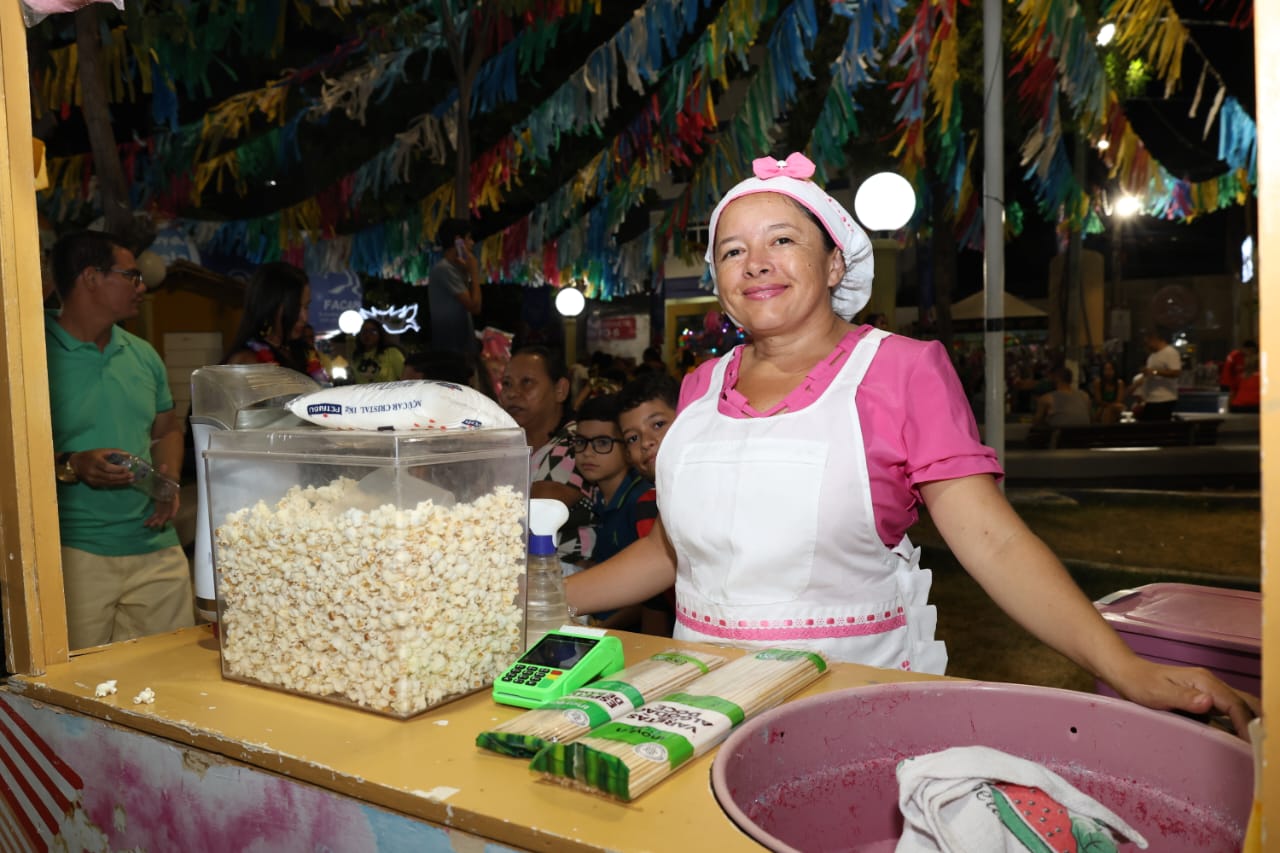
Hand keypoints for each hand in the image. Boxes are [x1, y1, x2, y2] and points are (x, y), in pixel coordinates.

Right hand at [73, 448, 137, 488]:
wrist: (75, 464)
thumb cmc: (90, 456)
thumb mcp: (101, 451)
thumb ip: (115, 452)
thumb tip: (129, 455)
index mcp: (94, 462)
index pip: (107, 467)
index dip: (118, 469)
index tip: (127, 469)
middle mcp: (92, 472)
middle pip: (109, 476)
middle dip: (122, 477)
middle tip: (132, 476)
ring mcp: (92, 479)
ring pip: (109, 483)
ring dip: (121, 482)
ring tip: (131, 480)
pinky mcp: (93, 484)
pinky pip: (106, 485)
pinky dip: (116, 484)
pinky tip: (124, 482)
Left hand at [143, 462, 179, 527]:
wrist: (164, 478)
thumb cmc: (164, 476)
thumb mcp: (163, 473)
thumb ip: (163, 471)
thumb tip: (164, 466)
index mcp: (172, 494)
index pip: (175, 503)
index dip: (173, 510)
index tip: (171, 517)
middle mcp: (169, 501)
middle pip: (167, 511)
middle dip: (162, 519)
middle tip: (155, 524)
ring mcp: (164, 505)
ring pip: (161, 515)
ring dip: (156, 521)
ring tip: (149, 525)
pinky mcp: (159, 506)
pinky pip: (156, 514)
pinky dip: (152, 519)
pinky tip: (146, 523)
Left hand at [1107, 657, 1259, 738]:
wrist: (1128, 674)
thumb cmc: (1140, 683)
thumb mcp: (1158, 693)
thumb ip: (1184, 698)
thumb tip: (1209, 703)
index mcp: (1204, 682)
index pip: (1235, 705)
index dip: (1246, 726)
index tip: (1250, 747)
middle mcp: (1211, 685)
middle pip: (1244, 704)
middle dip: (1253, 725)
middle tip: (1255, 750)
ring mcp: (1208, 692)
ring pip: (1237, 708)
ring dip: (1245, 725)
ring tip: (1248, 750)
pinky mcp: (1202, 700)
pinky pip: (1226, 712)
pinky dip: (1234, 725)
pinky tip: (1233, 741)